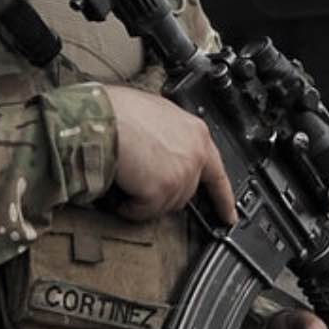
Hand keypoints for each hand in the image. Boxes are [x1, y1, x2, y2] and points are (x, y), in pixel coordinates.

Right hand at [102, 85, 235, 224]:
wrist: (98, 119)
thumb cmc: (116, 112)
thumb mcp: (156, 114)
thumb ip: (170, 136)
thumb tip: (164, 152)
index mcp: (195, 133)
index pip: (217, 173)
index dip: (223, 198)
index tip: (230, 216)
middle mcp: (194, 154)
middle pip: (185, 192)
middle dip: (163, 193)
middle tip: (141, 181)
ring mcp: (181, 174)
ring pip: (165, 203)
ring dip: (144, 199)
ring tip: (127, 178)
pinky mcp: (162, 190)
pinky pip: (145, 211)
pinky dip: (130, 208)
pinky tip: (121, 192)